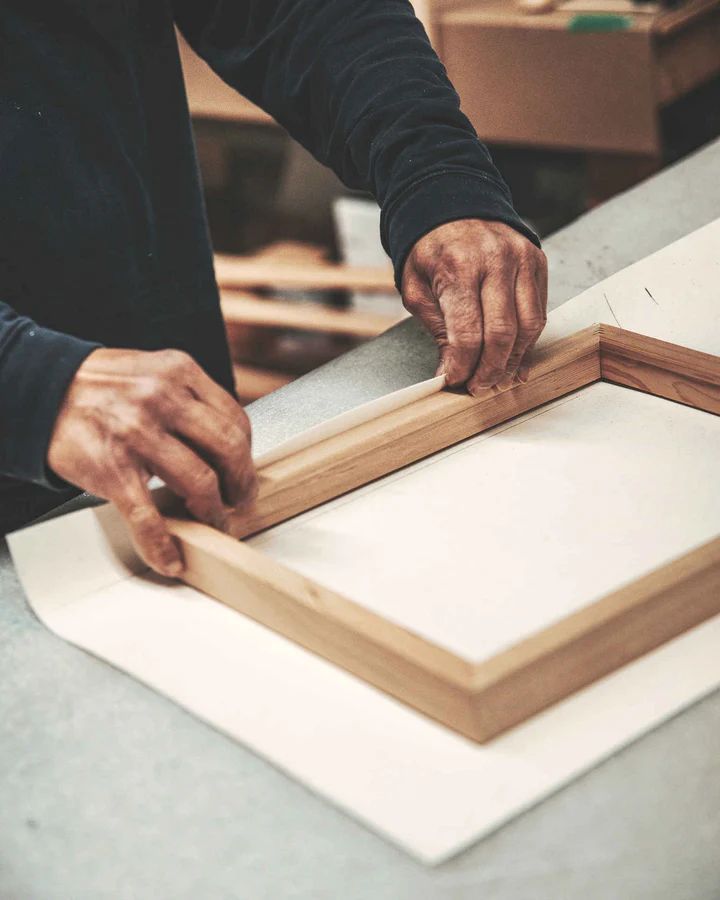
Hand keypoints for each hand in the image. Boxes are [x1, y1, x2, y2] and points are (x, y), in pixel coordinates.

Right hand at [48, 348, 256, 576]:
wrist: (41, 391)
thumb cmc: (103, 387)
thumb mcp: (154, 372)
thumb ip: (190, 398)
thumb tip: (228, 443)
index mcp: (179, 373)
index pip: (235, 419)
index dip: (246, 454)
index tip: (244, 472)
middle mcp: (162, 399)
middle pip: (228, 449)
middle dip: (242, 484)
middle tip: (240, 501)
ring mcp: (137, 434)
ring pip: (199, 482)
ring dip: (213, 513)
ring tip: (214, 523)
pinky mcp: (112, 469)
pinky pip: (148, 515)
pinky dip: (162, 544)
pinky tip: (170, 559)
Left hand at [401, 219, 547, 393]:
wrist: (451, 202)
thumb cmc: (430, 249)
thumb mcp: (416, 288)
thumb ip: (437, 329)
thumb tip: (451, 371)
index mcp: (458, 266)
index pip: (468, 333)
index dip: (463, 365)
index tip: (455, 381)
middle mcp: (495, 261)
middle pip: (503, 334)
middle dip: (491, 369)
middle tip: (479, 387)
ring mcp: (522, 260)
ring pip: (529, 326)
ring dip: (514, 360)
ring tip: (498, 378)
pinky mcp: (537, 262)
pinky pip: (539, 311)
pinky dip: (529, 341)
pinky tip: (515, 358)